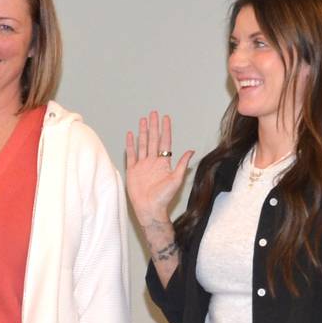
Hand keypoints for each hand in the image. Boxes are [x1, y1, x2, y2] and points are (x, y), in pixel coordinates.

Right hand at [124, 110, 194, 228]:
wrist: (149, 209)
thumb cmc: (163, 198)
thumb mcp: (176, 180)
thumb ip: (182, 164)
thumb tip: (191, 151)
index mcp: (163, 163)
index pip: (165, 142)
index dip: (166, 130)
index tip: (166, 118)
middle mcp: (153, 161)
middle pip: (153, 139)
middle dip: (154, 126)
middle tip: (153, 113)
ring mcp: (142, 165)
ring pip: (143, 144)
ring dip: (143, 132)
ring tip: (143, 120)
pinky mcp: (132, 170)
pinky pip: (131, 155)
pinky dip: (131, 145)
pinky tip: (130, 135)